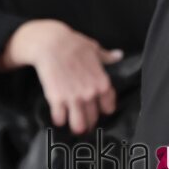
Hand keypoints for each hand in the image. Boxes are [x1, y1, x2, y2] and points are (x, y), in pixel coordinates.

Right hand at [1, 19, 122, 134]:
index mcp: (102, 83)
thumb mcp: (93, 48)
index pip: (108, 108)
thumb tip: (119, 55)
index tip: (97, 108)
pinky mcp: (56, 99)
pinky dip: (59, 119)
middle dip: (88, 120)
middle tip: (82, 119)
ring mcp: (73, 98)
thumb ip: (106, 56)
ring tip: (72, 125)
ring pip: (78, 125)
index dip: (102, 108)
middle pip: (93, 119)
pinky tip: (58, 117)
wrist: (50, 42)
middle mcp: (90, 94)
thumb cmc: (72, 43)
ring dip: (76, 126)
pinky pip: (60, 118)